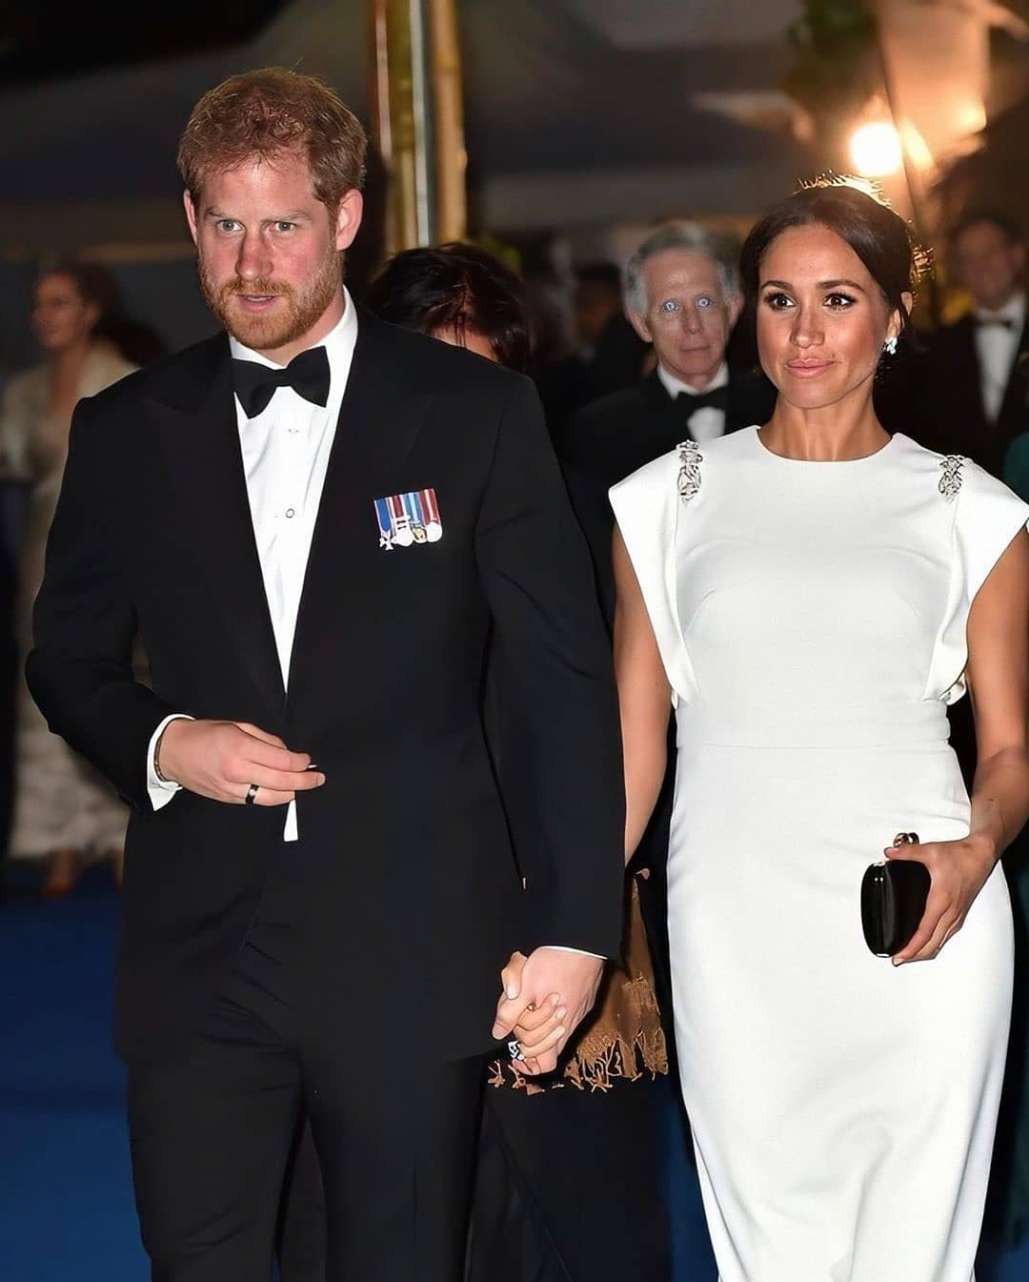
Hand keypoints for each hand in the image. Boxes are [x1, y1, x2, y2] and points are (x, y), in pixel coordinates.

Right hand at [158, 719, 324, 806]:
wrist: (171, 751)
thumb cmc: (205, 734)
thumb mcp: (238, 726)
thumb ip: (265, 740)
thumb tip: (287, 753)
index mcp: (240, 749)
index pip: (282, 761)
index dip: (300, 762)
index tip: (308, 760)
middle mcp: (237, 772)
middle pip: (281, 782)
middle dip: (304, 781)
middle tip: (317, 778)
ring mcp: (231, 789)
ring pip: (271, 798)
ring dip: (291, 793)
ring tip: (303, 787)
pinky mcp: (226, 799)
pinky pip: (256, 801)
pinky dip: (272, 797)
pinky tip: (282, 792)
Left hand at [492, 947, 603, 1075]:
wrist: (582, 941)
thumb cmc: (552, 962)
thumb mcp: (523, 986)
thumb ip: (509, 1012)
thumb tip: (499, 1033)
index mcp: (556, 1027)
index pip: (545, 1064)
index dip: (528, 1063)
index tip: (515, 1054)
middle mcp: (572, 1024)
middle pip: (550, 1051)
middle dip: (530, 1042)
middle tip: (518, 1024)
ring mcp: (581, 1012)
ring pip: (559, 1033)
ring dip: (541, 1026)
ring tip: (529, 1007)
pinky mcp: (586, 999)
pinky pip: (569, 1016)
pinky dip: (554, 1013)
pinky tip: (544, 994)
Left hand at [889, 833, 997, 963]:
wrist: (981, 855)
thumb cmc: (960, 855)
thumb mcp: (930, 851)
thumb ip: (908, 852)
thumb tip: (890, 853)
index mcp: (940, 900)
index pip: (925, 932)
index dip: (911, 947)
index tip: (899, 955)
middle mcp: (950, 911)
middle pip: (932, 943)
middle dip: (915, 955)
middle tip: (898, 960)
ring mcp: (957, 914)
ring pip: (940, 941)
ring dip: (925, 951)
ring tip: (909, 955)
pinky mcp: (960, 913)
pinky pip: (947, 935)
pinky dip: (935, 943)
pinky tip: (927, 943)